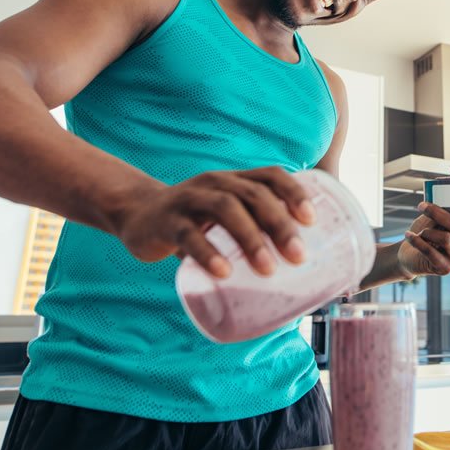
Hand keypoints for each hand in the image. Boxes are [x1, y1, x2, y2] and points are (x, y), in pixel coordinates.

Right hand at [114, 167, 314, 277]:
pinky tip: (222, 272)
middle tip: (298, 256)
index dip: (294, 193)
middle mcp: (215, 183)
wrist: (139, 214)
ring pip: (225, 209)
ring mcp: (189, 200)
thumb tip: (299, 274)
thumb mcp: (226, 217)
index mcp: (235, 180)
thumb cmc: (197, 221)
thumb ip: (255, 233)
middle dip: (279, 225)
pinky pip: (187, 236)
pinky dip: (208, 254)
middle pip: (253, 195)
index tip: (311, 220)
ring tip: (268, 269)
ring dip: (250, 238)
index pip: (270, 176)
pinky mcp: (166, 223)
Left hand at [398, 200, 449, 277]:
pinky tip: (409, 236)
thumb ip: (445, 214)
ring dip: (427, 231)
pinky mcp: (444, 268)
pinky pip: (431, 251)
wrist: (410, 256)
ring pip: (446, 239)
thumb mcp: (436, 221)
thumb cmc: (425, 235)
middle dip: (437, 213)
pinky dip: (417, 241)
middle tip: (422, 206)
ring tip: (419, 232)